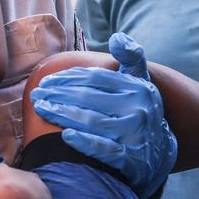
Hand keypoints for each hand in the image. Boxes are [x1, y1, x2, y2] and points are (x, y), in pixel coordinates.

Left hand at [29, 33, 176, 198]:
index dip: (68, 78)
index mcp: (137, 88)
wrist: (161, 151)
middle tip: (36, 95)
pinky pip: (105, 150)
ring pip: (92, 121)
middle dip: (58, 94)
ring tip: (41, 109)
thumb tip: (118, 38)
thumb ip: (131, 57)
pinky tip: (65, 135)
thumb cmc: (141, 110)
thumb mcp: (141, 81)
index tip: (47, 80)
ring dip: (62, 114)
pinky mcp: (132, 160)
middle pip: (89, 98)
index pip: (95, 78)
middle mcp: (138, 109)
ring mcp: (135, 136)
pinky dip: (85, 142)